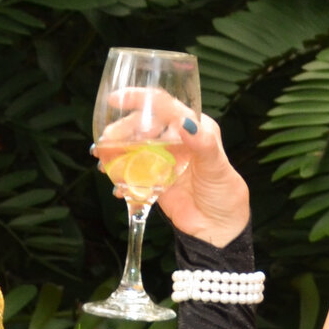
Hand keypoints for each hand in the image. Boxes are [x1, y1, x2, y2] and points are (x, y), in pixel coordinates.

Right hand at [91, 91, 250, 244]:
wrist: (219, 229)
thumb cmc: (225, 194)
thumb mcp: (217, 167)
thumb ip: (203, 145)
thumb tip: (185, 123)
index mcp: (195, 128)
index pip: (165, 106)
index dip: (140, 99)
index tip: (117, 99)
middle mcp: (177, 140)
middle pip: (143, 125)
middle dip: (122, 130)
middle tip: (107, 140)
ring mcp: (164, 160)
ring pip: (134, 148)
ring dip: (116, 152)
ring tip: (102, 161)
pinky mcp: (155, 180)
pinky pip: (133, 174)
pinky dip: (121, 179)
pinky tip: (117, 187)